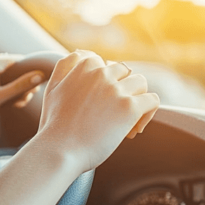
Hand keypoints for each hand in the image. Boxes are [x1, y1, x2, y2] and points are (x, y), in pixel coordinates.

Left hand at [0, 53, 44, 122]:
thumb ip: (20, 86)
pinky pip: (4, 82)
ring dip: (17, 91)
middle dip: (24, 86)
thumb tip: (39, 76)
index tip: (32, 91)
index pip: (23, 62)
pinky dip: (9, 92)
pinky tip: (10, 103)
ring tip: (16, 104)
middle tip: (22, 101)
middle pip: (18, 71)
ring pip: (12, 78)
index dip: (31, 75)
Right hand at [36, 50, 159, 172]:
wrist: (59, 151)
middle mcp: (100, 73)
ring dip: (136, 99)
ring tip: (126, 122)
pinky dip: (148, 113)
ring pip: (140, 83)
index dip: (104, 82)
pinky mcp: (129, 107)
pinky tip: (134, 129)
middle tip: (111, 115)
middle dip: (121, 90)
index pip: (104, 63)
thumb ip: (65, 67)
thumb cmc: (54, 126)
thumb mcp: (52, 88)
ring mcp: (116, 90)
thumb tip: (82, 53)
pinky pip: (152, 100)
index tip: (98, 102)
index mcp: (83, 67)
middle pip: (124, 71)